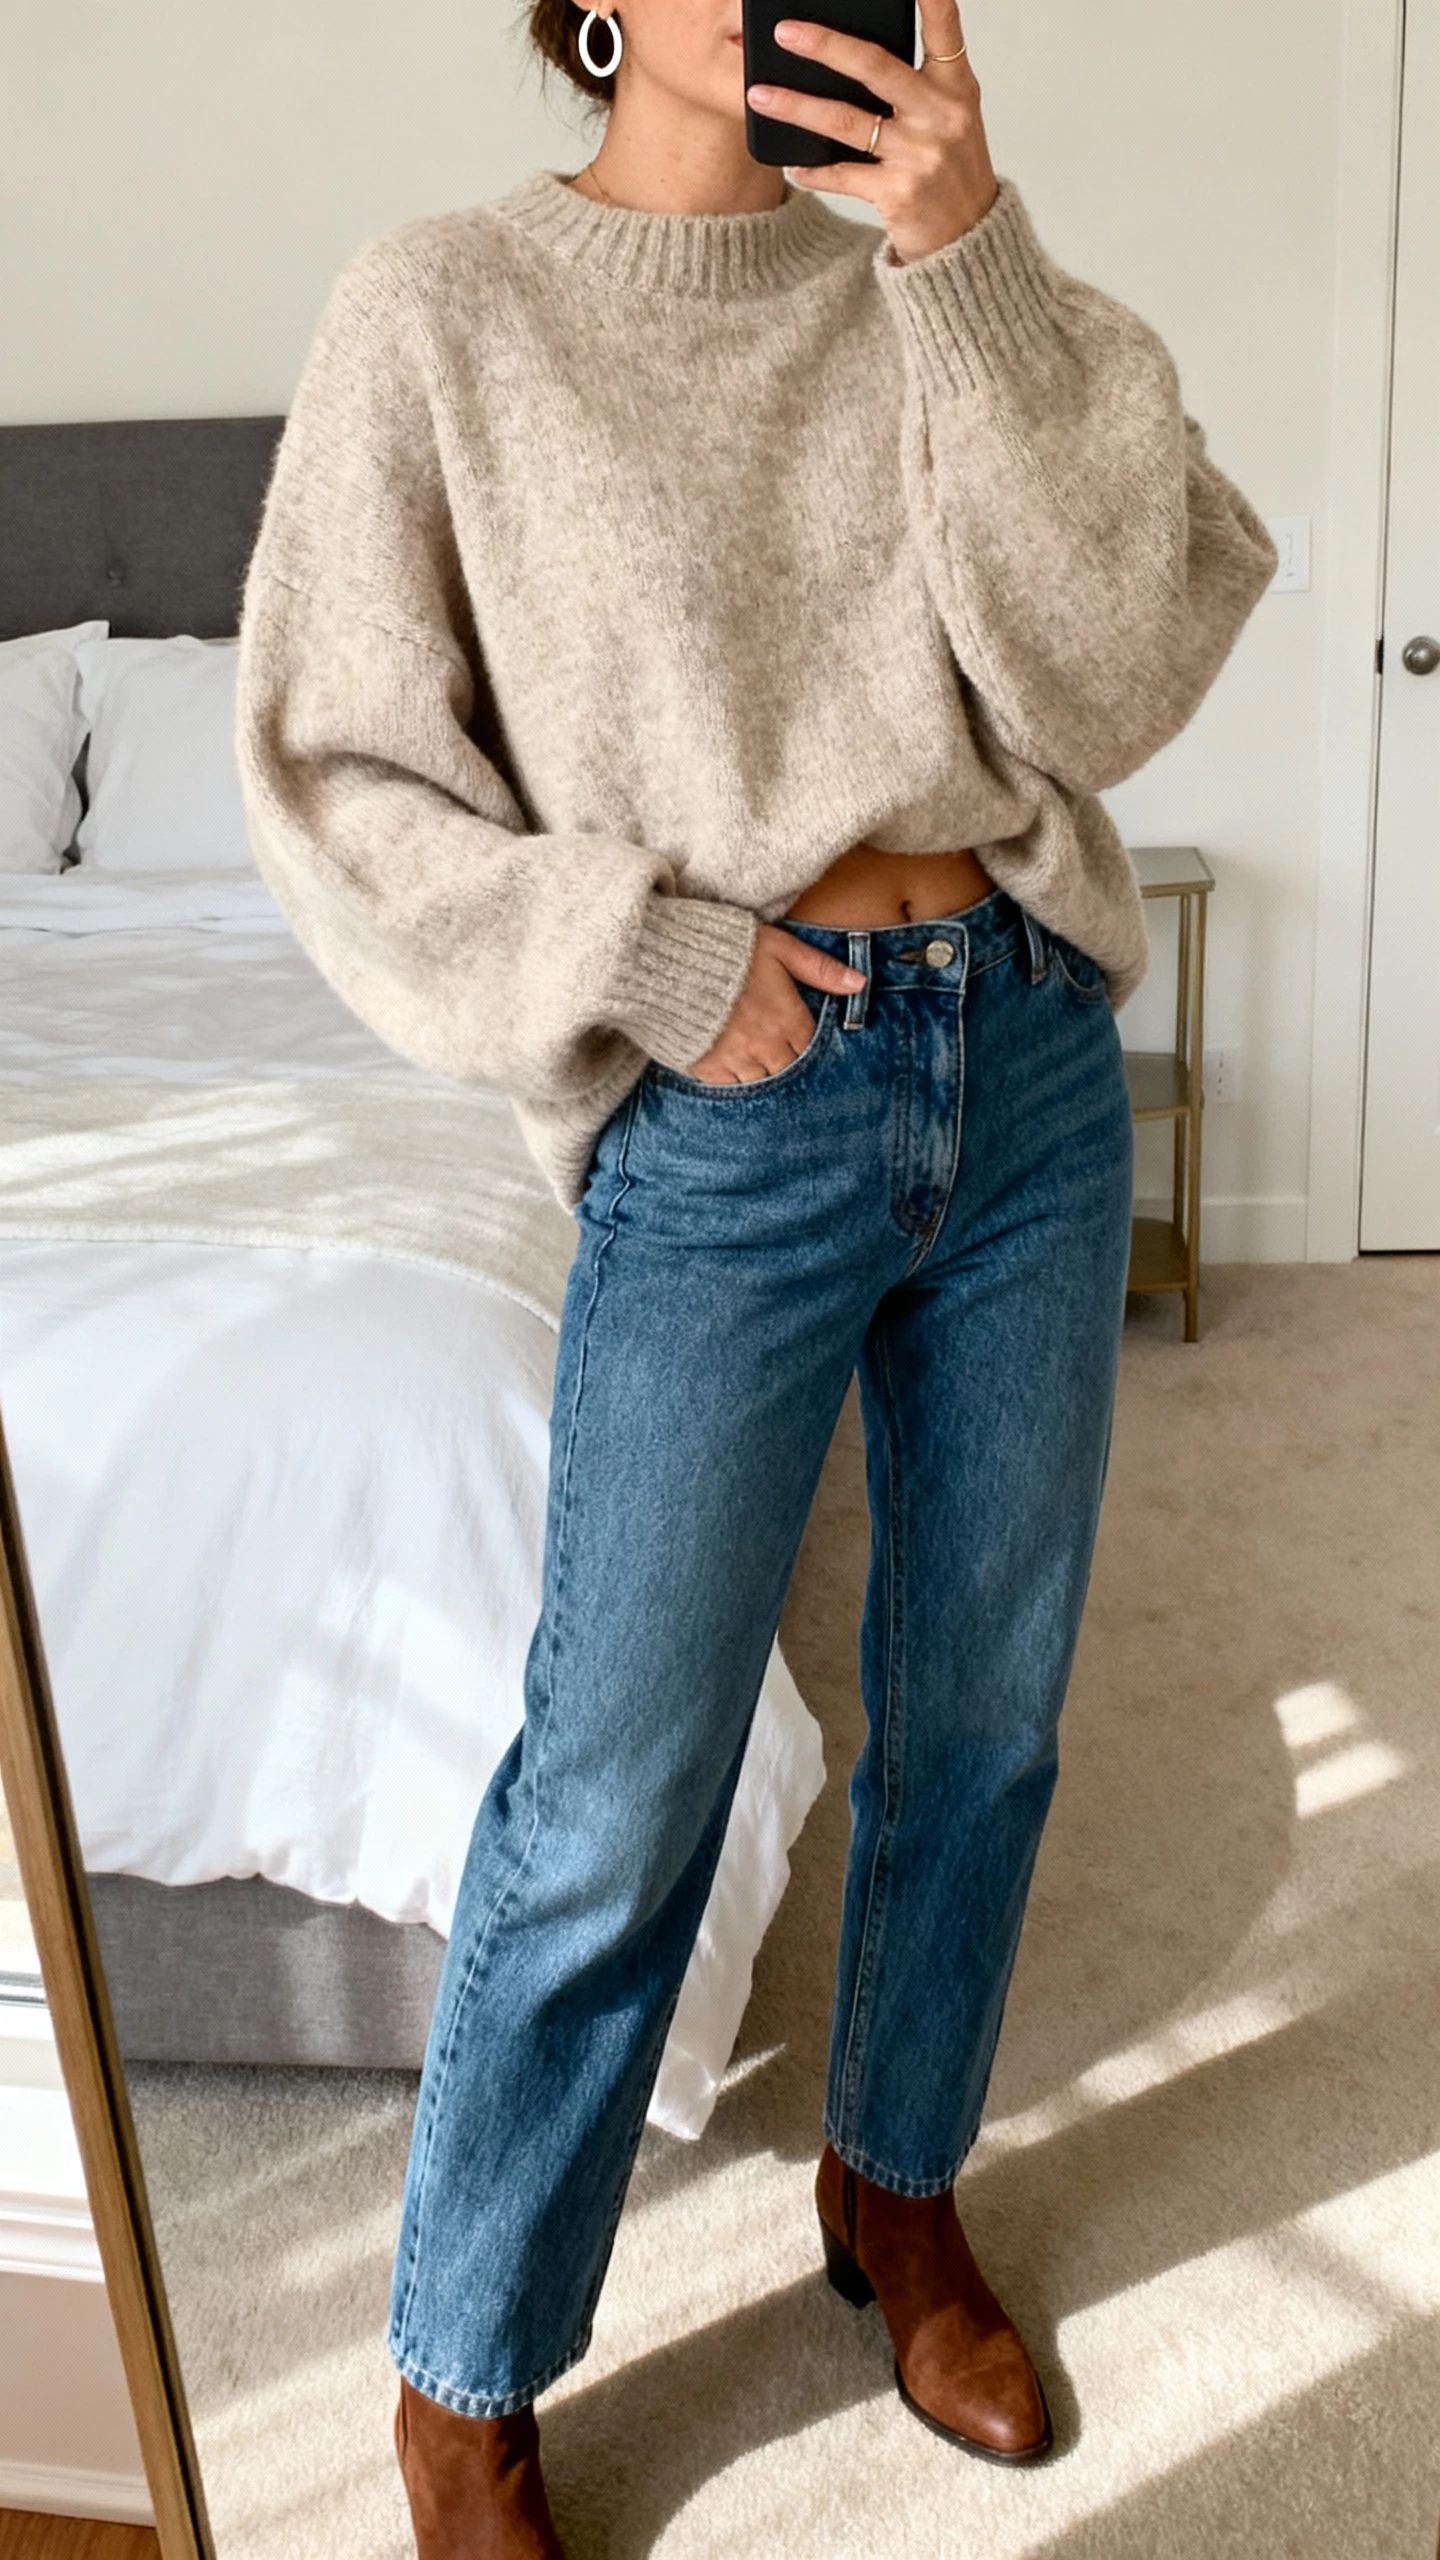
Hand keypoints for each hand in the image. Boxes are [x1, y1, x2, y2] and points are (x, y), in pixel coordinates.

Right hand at [680, 924, 863, 1082]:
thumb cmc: (727, 948)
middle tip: (782, 1055)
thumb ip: (820, 968)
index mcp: (787, 1019)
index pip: (812, 1049)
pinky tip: (735, 1067)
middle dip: (789, 1064)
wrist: (667, 959)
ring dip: (764, 1074)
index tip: (803, 1042)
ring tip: (759, 1062)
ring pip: (762, 1083)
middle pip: (790, 1071)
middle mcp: (765, 1046)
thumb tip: (860, 983)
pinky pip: (730, 1087)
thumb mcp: (780, 947)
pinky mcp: (706, 1067)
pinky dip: (735, 1080)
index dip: (810, 1048)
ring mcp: (735, 1060)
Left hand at [746, 0, 997, 265]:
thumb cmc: (951, 169)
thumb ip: (917, 82)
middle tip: (784, 31)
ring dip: (797, 107)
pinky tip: (792, 165)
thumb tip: (847, 53)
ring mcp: (920, 155)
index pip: (943, 27)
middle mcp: (941, 115)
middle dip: (825, 46)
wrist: (967, 240)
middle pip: (876, 67)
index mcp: (957, 86)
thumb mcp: (949, 117)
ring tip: (759, 95)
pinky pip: (843, 175)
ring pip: (846, 121)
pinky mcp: (899, 194)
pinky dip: (813, 171)